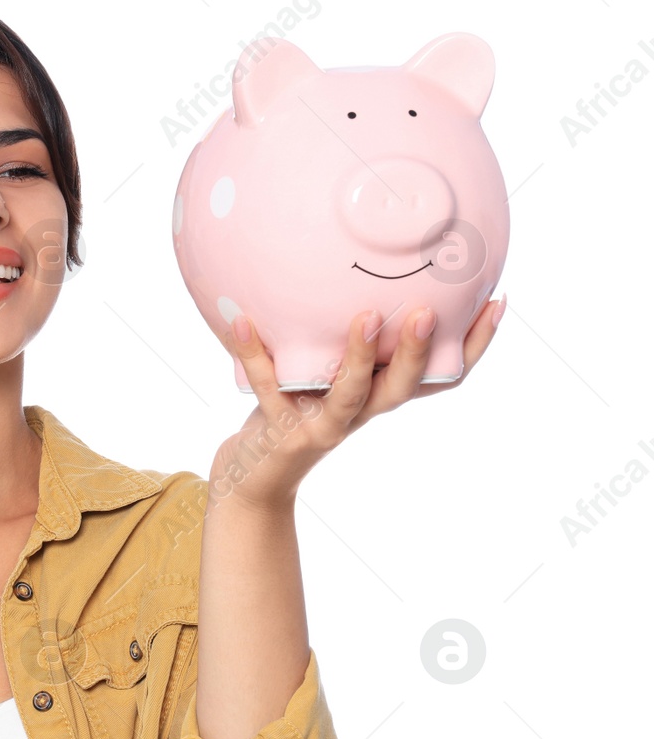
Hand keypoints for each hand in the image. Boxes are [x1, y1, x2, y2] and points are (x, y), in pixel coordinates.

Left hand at [211, 294, 506, 511]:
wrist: (255, 471)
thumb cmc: (299, 408)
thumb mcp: (333, 370)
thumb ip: (350, 335)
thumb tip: (356, 267)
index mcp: (380, 393)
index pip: (439, 375)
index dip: (474, 346)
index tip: (497, 301)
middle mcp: (360, 410)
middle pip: (402, 386)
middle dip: (417, 350)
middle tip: (429, 311)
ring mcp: (321, 422)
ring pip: (349, 394)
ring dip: (359, 355)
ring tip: (364, 316)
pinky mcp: (280, 427)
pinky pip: (266, 384)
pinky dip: (253, 352)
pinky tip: (241, 320)